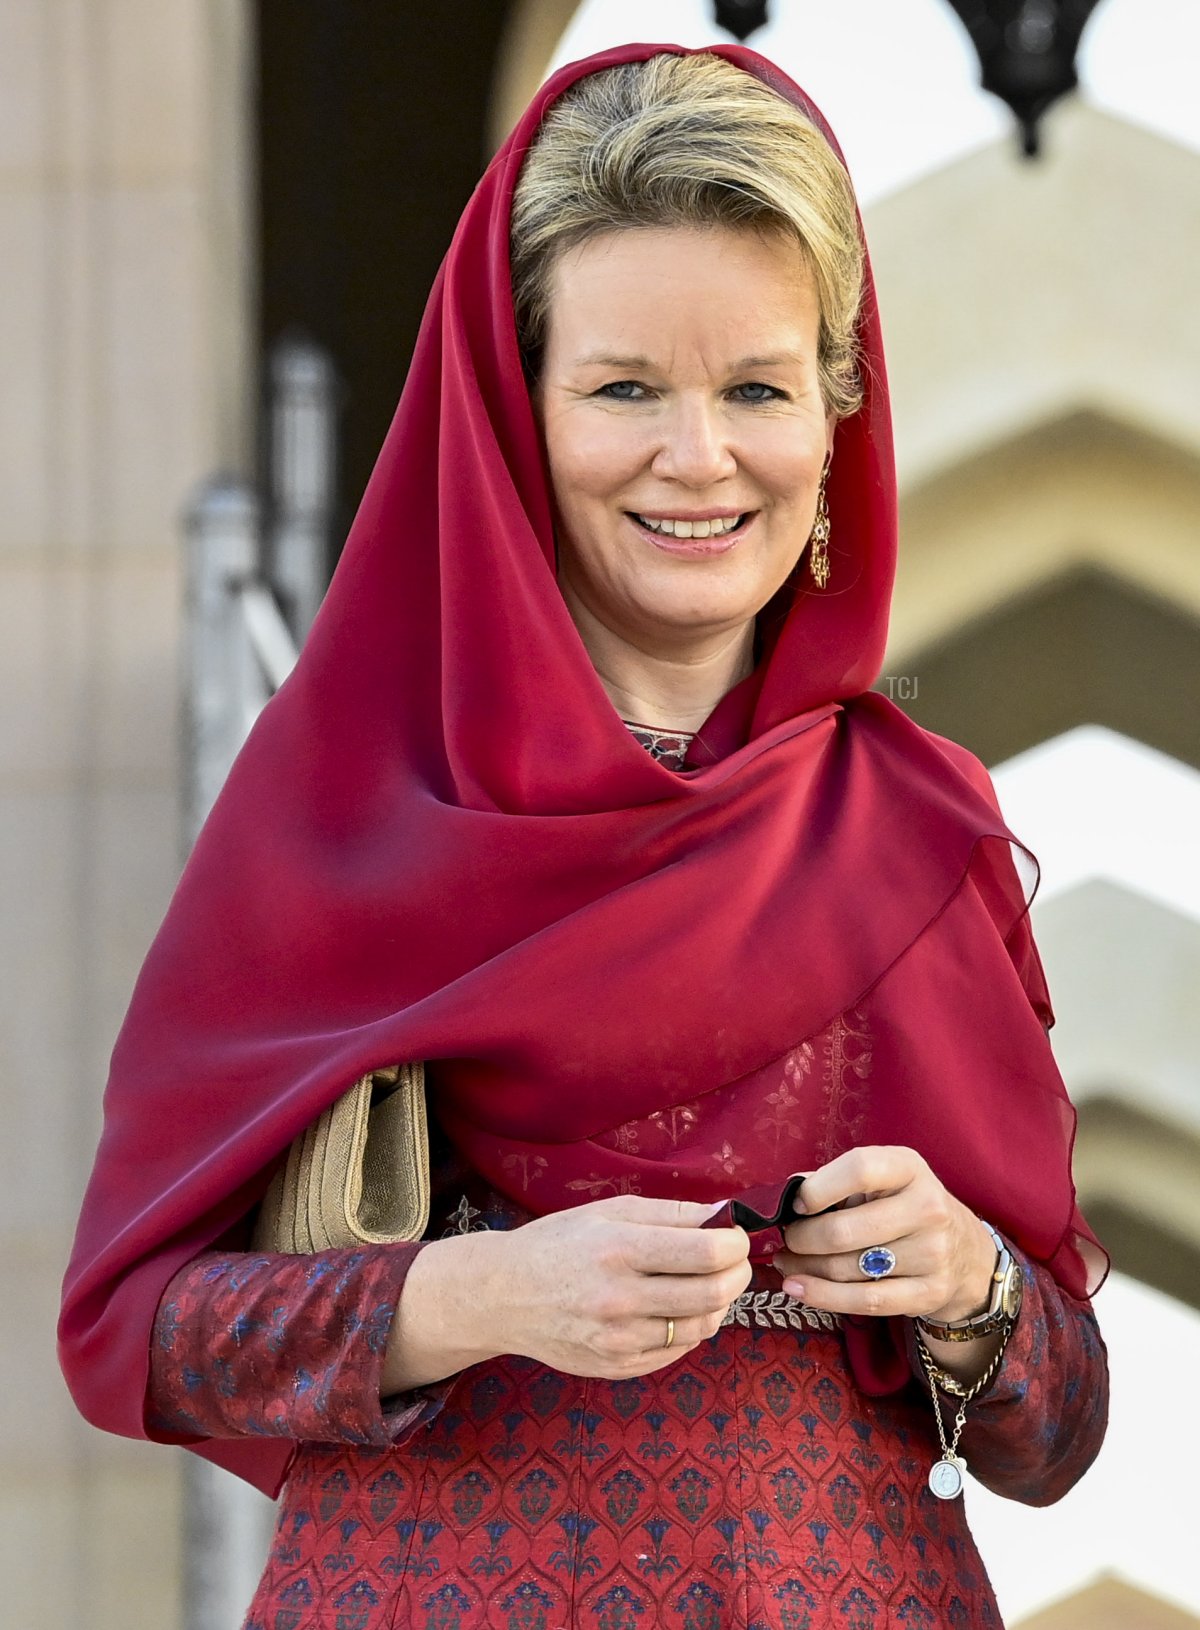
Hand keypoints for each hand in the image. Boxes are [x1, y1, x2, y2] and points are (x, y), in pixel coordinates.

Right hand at [385, 1194, 753, 1391]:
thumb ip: (670, 1213)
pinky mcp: (617, 1366)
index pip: (706, 1253)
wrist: (502, 1294)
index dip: (736, 1245)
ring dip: (719, 1305)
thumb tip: (724, 1216)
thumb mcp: (609, 1212)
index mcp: (620, 1250)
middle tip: (735, 1262)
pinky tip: (680, 1309)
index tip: (736, 1238)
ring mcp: (618, 1340)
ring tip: (710, 1285)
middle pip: (712, 1294)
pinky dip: (691, 1329)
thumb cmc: (559, 1242)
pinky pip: (676, 1351)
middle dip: (737, 1275)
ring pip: (701, 1328)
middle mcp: (621, 1299)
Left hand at [773, 1146, 996, 1322]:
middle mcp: (928, 1208)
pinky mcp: (929, 1294)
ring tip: (787, 1262)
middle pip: (845, 1230)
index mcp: (910, 1168)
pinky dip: (823, 1297)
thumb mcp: (882, 1179)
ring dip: (806, 1268)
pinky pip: (865, 1300)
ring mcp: (932, 1254)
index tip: (796, 1203)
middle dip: (802, 1238)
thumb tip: (785, 1196)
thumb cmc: (904, 1206)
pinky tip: (797, 1289)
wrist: (964, 1252)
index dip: (819, 1188)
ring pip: (849, 1268)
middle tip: (786, 1239)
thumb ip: (836, 1182)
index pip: (859, 1169)